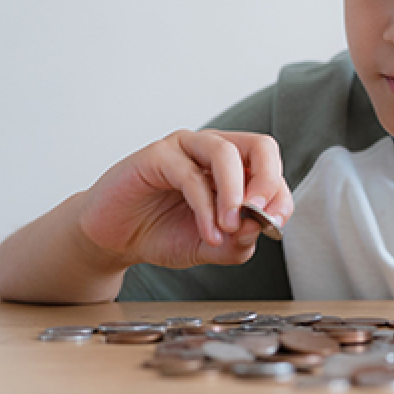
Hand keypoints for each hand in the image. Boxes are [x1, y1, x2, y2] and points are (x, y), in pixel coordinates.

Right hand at [75, 129, 290, 270]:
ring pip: (225, 153)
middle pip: (260, 146)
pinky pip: (189, 174)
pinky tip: (207, 232)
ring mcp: (185, 148)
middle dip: (268, 181)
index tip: (274, 225)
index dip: (280, 196)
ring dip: (235, 194)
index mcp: (233, 168)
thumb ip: (238, 241)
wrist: (114, 239)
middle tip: (260, 214)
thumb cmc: (161, 233)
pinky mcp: (156, 155)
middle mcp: (212, 150)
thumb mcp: (210, 248)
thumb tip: (261, 226)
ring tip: (229, 227)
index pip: (271, 168)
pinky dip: (204, 207)